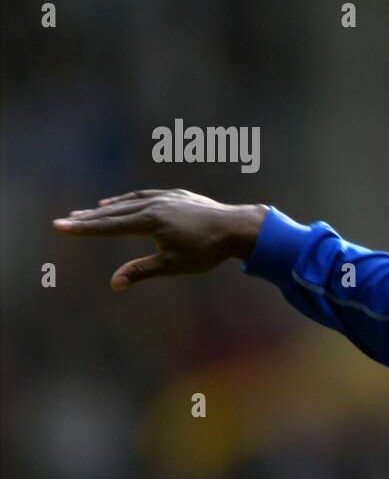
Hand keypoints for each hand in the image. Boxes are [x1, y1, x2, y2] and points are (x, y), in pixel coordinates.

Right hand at [53, 190, 266, 289]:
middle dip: (89, 218)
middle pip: (114, 212)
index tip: (60, 226)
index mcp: (149, 221)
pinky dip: (131, 199)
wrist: (238, 227)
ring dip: (109, 207)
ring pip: (130, 202)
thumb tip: (115, 284)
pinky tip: (125, 202)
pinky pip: (147, 195)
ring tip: (91, 211)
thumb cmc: (207, 250)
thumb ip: (142, 271)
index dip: (83, 229)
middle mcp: (154, 205)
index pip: (108, 226)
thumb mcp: (174, 265)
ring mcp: (167, 198)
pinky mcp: (179, 195)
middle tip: (66, 220)